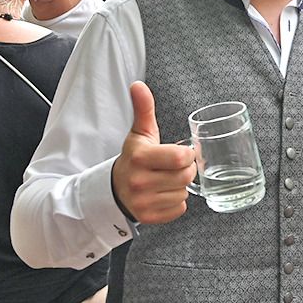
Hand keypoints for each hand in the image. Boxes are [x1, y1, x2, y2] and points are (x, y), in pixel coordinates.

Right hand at [111, 81, 194, 224]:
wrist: (115, 187)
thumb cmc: (134, 157)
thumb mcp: (140, 133)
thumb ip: (143, 108)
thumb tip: (138, 85)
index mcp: (140, 158)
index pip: (180, 158)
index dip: (187, 155)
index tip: (180, 152)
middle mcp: (139, 182)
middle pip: (186, 177)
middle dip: (185, 170)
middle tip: (175, 166)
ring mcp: (142, 202)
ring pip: (184, 194)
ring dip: (180, 186)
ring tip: (166, 179)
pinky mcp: (148, 218)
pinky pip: (179, 210)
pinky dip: (176, 202)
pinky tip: (163, 193)